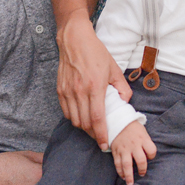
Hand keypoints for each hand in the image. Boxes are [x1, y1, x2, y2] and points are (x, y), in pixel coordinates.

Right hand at [57, 17, 131, 148]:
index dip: (102, 134)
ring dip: (83, 127)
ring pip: (74, 119)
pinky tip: (80, 116)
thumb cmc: (95, 52)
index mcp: (95, 86)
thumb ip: (122, 87)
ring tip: (91, 128)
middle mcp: (79, 91)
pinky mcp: (60, 89)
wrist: (74, 40)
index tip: (105, 144)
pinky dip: (73, 117)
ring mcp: (68, 91)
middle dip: (93, 134)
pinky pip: (66, 111)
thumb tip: (124, 102)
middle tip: (100, 137)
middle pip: (85, 123)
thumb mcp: (114, 68)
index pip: (98, 118)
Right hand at [111, 122, 156, 184]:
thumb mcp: (143, 132)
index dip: (152, 156)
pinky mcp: (116, 151)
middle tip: (142, 174)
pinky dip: (120, 171)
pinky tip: (122, 176)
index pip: (152, 151)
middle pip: (141, 160)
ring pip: (127, 164)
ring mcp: (124, 148)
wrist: (117, 121)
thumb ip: (146, 144)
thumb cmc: (133, 129)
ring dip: (129, 175)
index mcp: (143, 139)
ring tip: (130, 184)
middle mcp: (134, 145)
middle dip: (142, 170)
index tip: (149, 157)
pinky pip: (117, 163)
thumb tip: (149, 158)